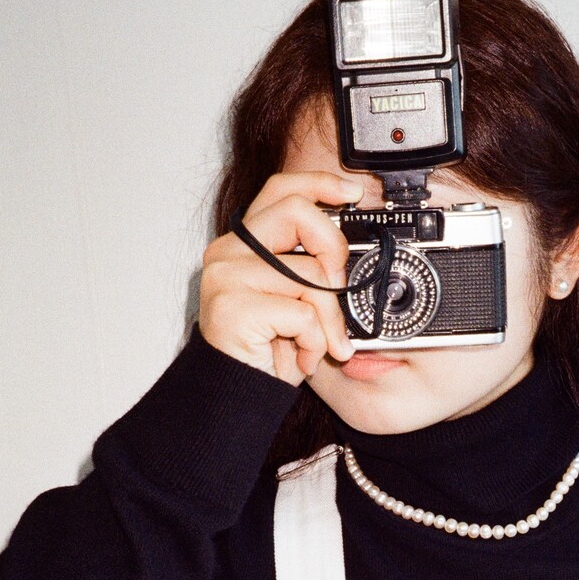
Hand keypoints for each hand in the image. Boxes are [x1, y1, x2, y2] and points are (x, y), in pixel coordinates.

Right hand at [199, 171, 363, 383]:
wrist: (237, 395)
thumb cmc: (266, 352)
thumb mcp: (295, 300)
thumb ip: (311, 268)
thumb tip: (350, 257)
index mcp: (244, 244)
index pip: (280, 190)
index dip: (319, 184)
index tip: (352, 193)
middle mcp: (229, 252)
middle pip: (297, 212)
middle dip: (333, 248)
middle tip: (340, 287)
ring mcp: (227, 277)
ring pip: (310, 275)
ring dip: (329, 321)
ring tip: (317, 346)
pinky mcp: (233, 308)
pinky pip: (303, 315)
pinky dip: (314, 343)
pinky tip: (302, 358)